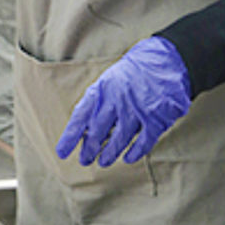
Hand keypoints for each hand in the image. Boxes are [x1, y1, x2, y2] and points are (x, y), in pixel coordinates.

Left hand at [56, 37, 191, 166]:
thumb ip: (97, 103)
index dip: (70, 137)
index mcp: (101, 90)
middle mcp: (116, 101)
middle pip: (98, 133)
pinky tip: (128, 158)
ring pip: (118, 140)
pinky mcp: (155, 119)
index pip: (80, 117)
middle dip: (89, 150)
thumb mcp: (108, 82)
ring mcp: (136, 111)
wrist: (163, 62)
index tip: (61, 152)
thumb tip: (85, 130)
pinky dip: (135, 152)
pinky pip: (143, 142)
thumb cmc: (130, 75)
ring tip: (103, 162)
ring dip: (109, 154)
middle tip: (84, 160)